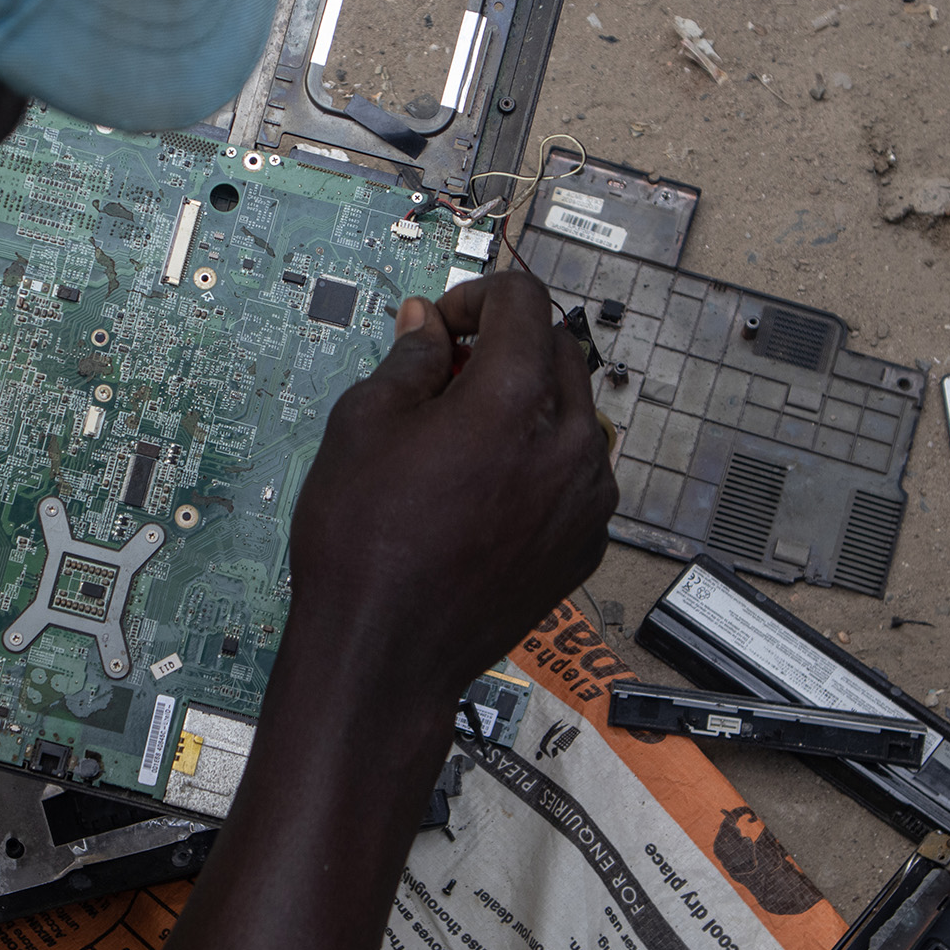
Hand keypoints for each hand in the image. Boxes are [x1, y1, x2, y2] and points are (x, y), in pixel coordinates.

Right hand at [286, 270, 616, 707]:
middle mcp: (569, 442)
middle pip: (558, 350)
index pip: (523, 302)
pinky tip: (484, 489)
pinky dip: (540, 460)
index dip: (477, 296)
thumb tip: (427, 327)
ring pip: (573, 414)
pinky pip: (576, 473)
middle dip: (505, 345)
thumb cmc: (364, 545)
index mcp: (515, 399)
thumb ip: (408, 360)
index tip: (445, 320)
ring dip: (527, 403)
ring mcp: (587, 497)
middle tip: (447, 374)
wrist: (385, 653)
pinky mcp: (586, 542)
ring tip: (462, 437)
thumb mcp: (362, 425)